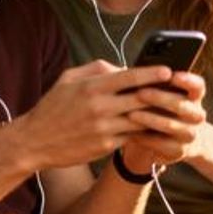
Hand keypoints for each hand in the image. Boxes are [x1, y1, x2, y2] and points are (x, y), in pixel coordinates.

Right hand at [14, 60, 173, 169]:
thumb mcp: (69, 79)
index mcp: (92, 87)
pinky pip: (131, 136)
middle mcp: (100, 107)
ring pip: (141, 119)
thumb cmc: (53, 106)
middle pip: (141, 98)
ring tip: (171, 109)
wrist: (35, 141)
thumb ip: (97, 69)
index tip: (168, 71)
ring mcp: (104, 128)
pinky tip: (153, 127)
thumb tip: (124, 67)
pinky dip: (143, 131)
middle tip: (177, 90)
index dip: (152, 73)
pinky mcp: (105, 146)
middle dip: (161, 94)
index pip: (130, 77)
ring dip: (156, 115)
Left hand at [124, 72, 206, 164]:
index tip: (171, 75)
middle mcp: (196, 114)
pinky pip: (163, 145)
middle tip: (141, 93)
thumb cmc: (157, 107)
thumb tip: (126, 69)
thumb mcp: (157, 92)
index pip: (197, 85)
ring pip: (173, 126)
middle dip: (161, 98)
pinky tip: (131, 133)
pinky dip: (146, 138)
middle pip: (183, 104)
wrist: (170, 138)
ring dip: (151, 119)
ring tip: (131, 114)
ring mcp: (189, 133)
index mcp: (193, 95)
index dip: (187, 80)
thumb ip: (149, 81)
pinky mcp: (179, 151)